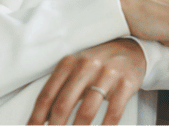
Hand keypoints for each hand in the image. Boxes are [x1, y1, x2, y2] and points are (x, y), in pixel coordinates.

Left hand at [27, 39, 145, 125]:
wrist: (132, 50)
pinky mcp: (126, 83)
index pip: (46, 95)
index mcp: (69, 62)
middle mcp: (86, 66)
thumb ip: (60, 89)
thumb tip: (42, 118)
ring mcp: (107, 74)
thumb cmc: (98, 64)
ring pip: (86, 111)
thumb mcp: (76, 69)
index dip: (36, 118)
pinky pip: (112, 112)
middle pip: (63, 105)